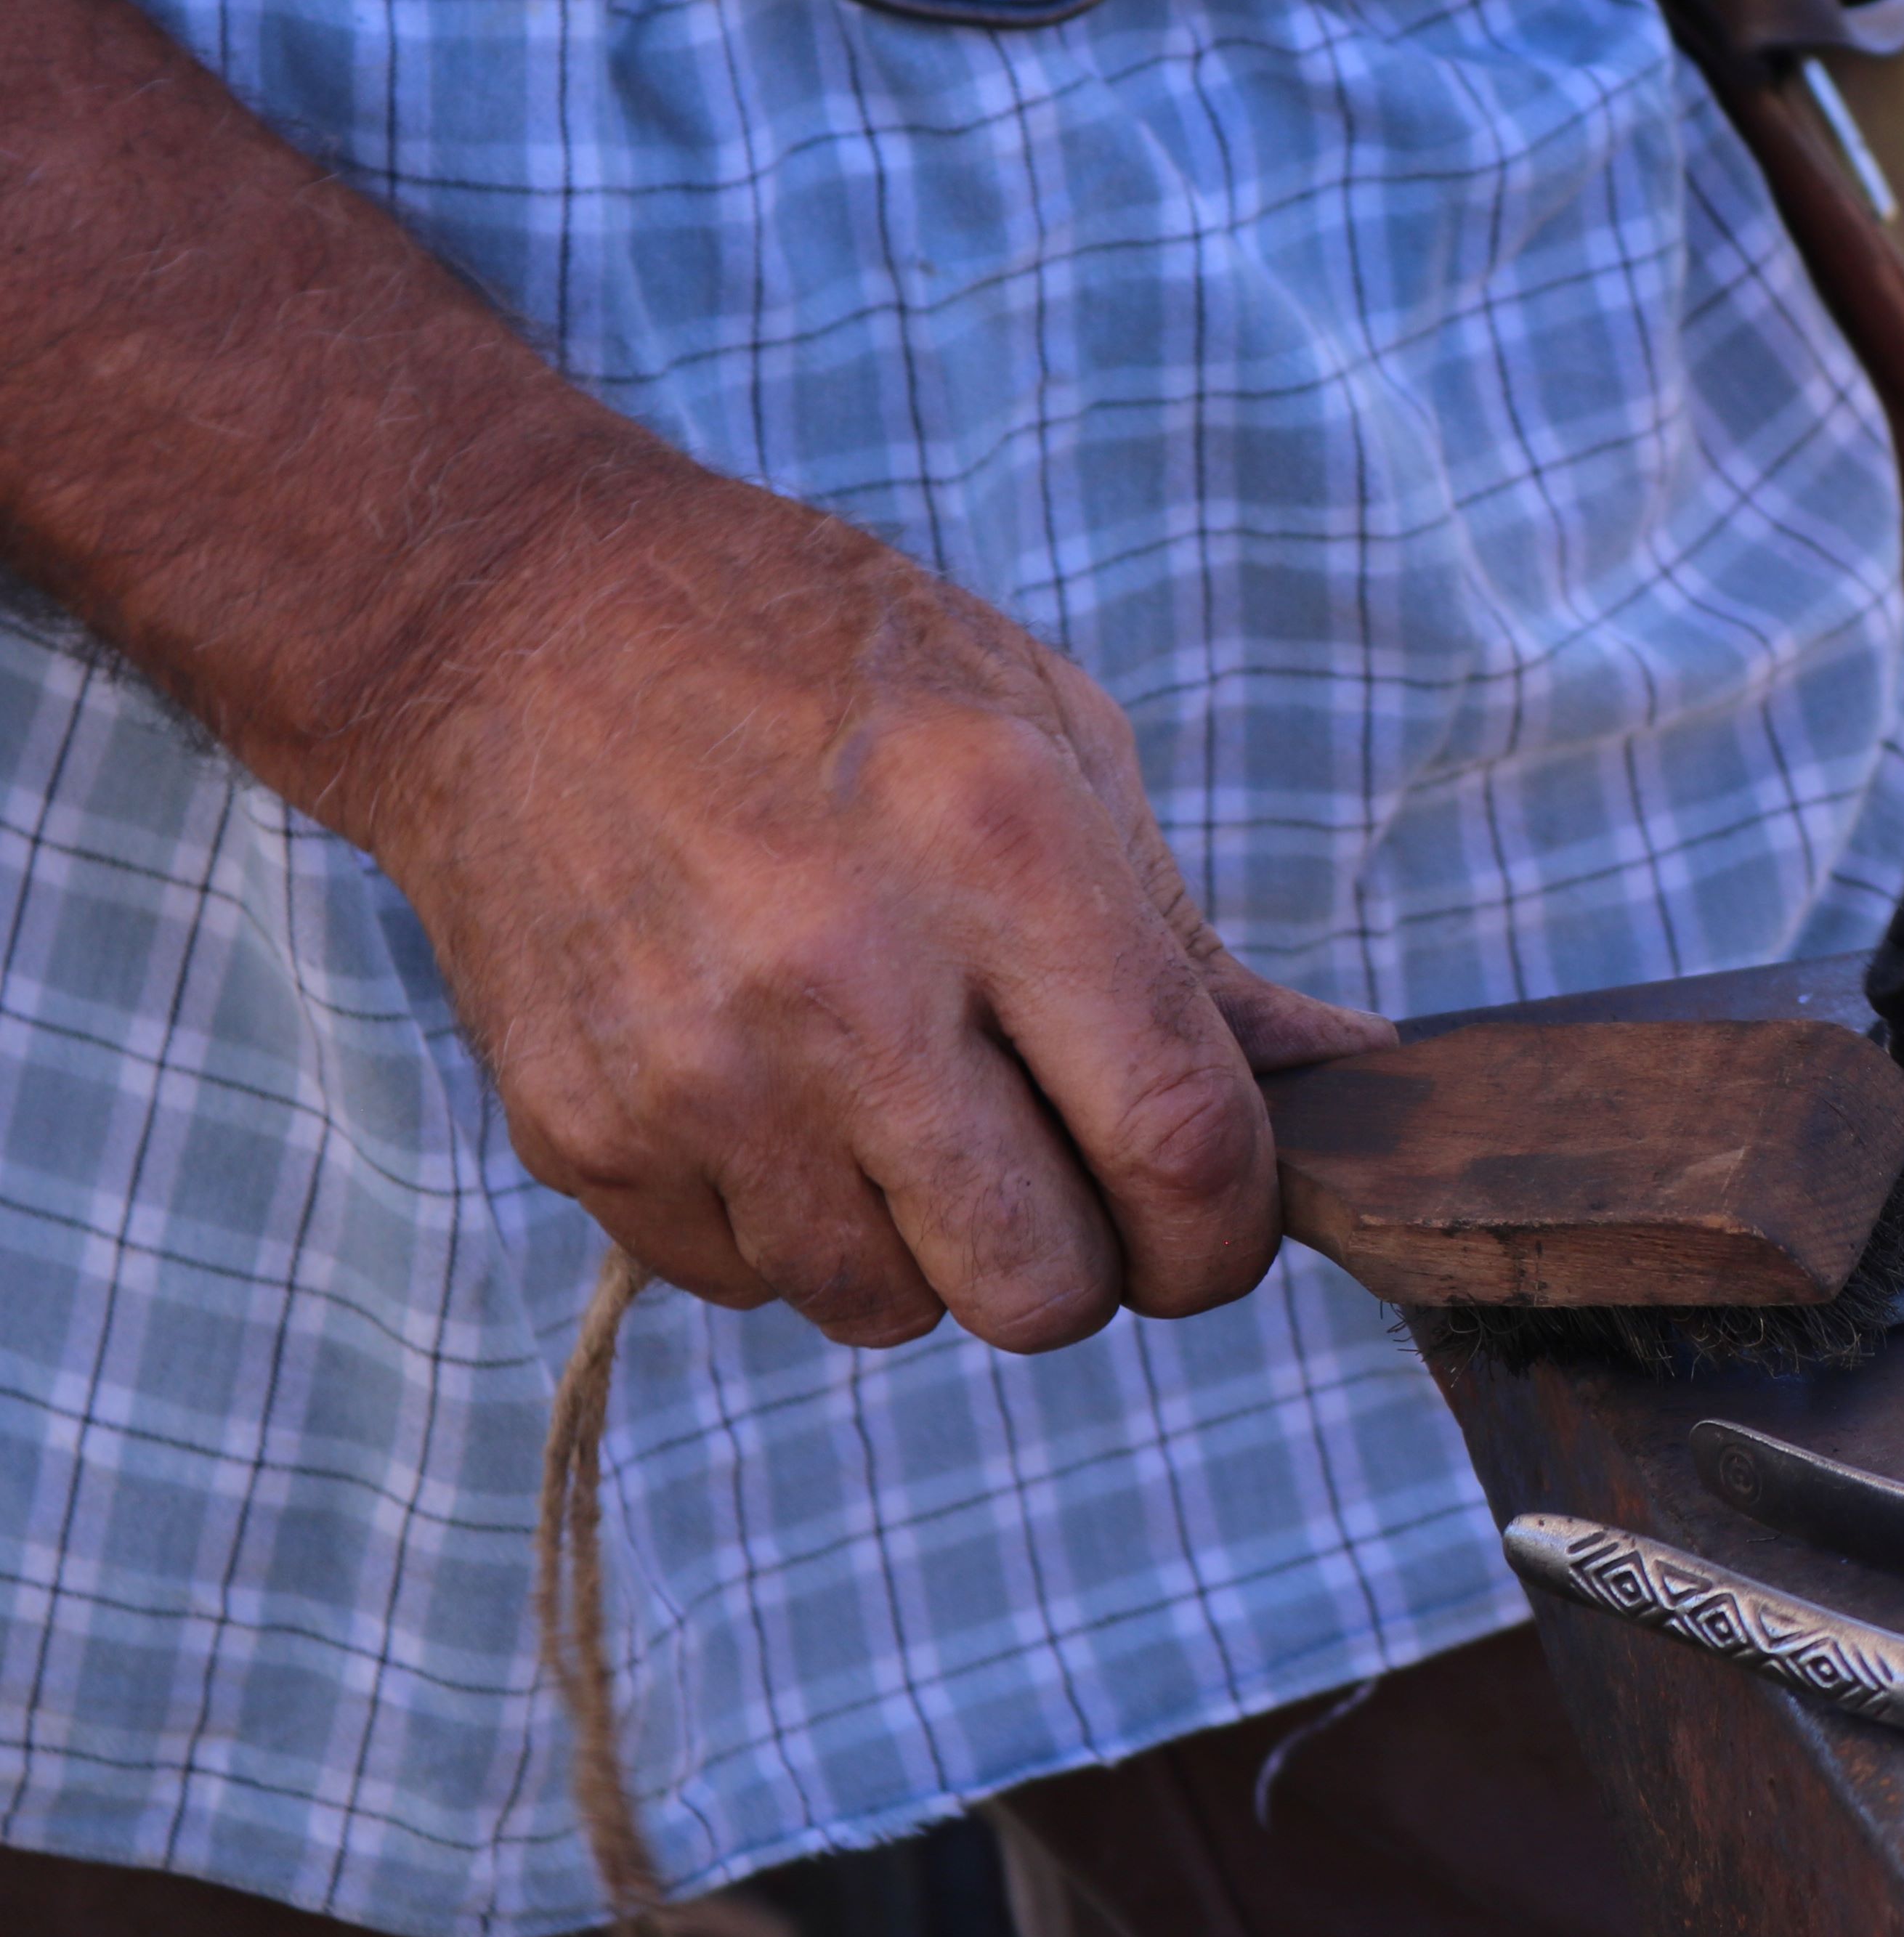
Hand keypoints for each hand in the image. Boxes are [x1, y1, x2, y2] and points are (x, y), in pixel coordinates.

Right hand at [350, 464, 1390, 1351]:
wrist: (517, 627)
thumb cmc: (829, 670)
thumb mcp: (1053, 741)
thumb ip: (1193, 955)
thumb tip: (1353, 1090)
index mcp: (1002, 849)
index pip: (1182, 1146)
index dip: (1229, 1234)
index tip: (1217, 1222)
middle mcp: (848, 975)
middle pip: (1040, 1286)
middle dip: (1086, 1265)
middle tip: (1067, 1177)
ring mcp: (698, 1069)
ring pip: (889, 1310)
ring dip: (926, 1245)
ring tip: (900, 1098)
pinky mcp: (580, 1132)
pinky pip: (749, 1282)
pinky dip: (790, 1223)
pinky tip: (776, 1086)